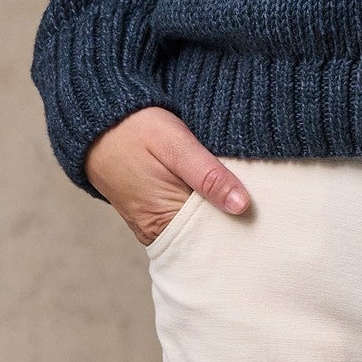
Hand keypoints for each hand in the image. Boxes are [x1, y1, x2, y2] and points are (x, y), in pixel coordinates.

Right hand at [84, 106, 251, 246]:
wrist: (96, 121)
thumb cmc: (136, 129)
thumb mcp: (176, 145)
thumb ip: (208, 175)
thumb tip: (243, 206)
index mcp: (163, 221)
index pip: (213, 239)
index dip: (240, 229)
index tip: (265, 217)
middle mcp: (157, 230)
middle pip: (206, 238)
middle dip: (233, 225)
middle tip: (264, 209)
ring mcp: (153, 222)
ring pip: (197, 227)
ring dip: (219, 215)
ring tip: (248, 200)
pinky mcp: (152, 211)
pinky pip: (184, 217)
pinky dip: (203, 208)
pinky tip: (220, 195)